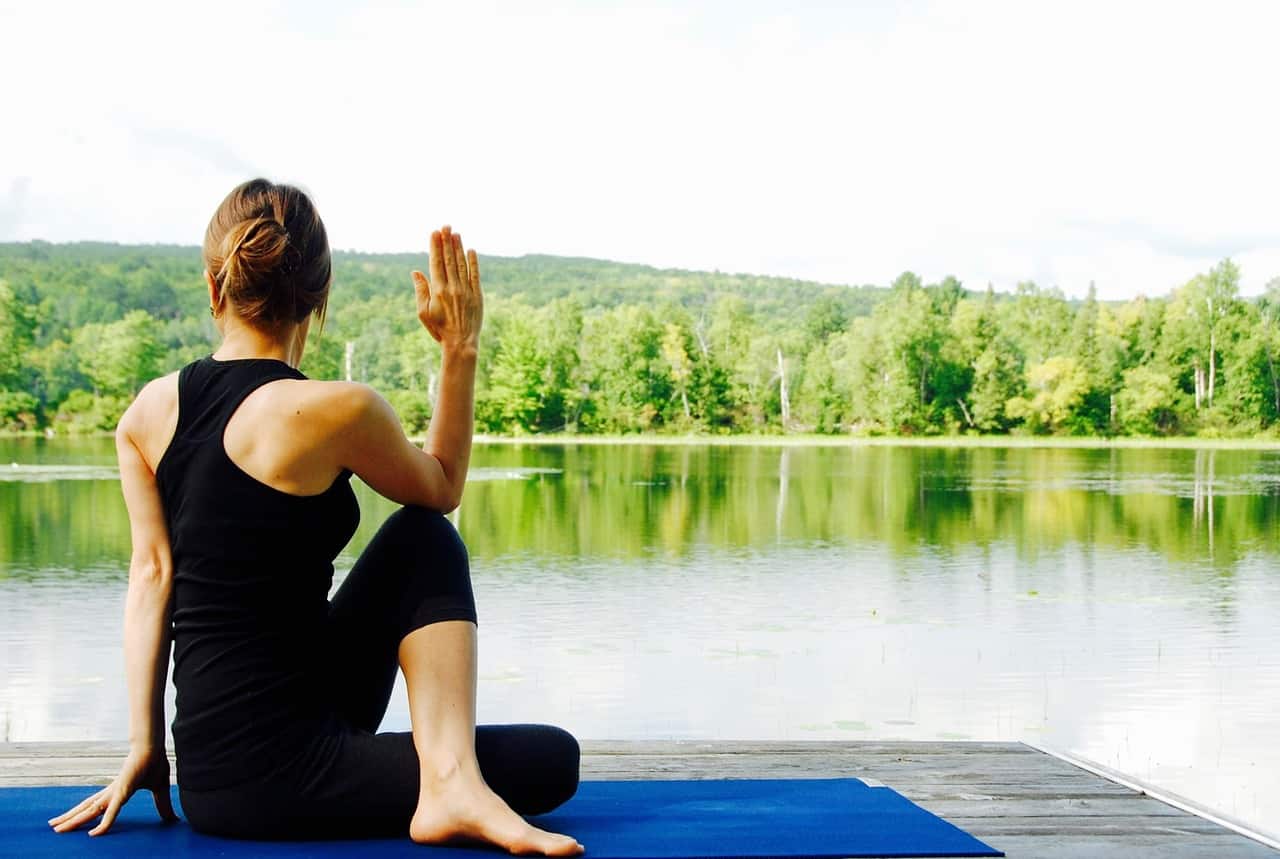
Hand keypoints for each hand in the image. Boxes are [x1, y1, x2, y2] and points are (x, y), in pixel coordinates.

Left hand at [48, 746, 176, 836]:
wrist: (154, 746)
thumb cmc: (156, 762)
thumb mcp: (160, 789)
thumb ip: (162, 805)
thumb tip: (172, 819)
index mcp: (118, 790)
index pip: (98, 806)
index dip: (88, 815)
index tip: (81, 826)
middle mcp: (111, 792)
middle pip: (86, 808)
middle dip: (70, 818)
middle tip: (54, 827)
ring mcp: (114, 792)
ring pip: (89, 810)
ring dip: (72, 820)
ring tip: (56, 828)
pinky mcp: (122, 791)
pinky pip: (111, 812)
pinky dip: (104, 824)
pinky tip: (94, 834)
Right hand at [412, 225, 482, 350]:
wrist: (461, 343)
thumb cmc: (439, 329)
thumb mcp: (423, 312)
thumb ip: (420, 291)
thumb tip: (415, 272)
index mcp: (438, 290)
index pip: (436, 263)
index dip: (435, 247)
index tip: (434, 233)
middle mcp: (453, 287)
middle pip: (449, 259)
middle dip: (447, 241)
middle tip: (446, 226)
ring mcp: (466, 290)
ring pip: (462, 264)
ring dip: (459, 248)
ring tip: (456, 233)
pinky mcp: (478, 295)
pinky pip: (475, 275)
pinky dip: (473, 262)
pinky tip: (471, 251)